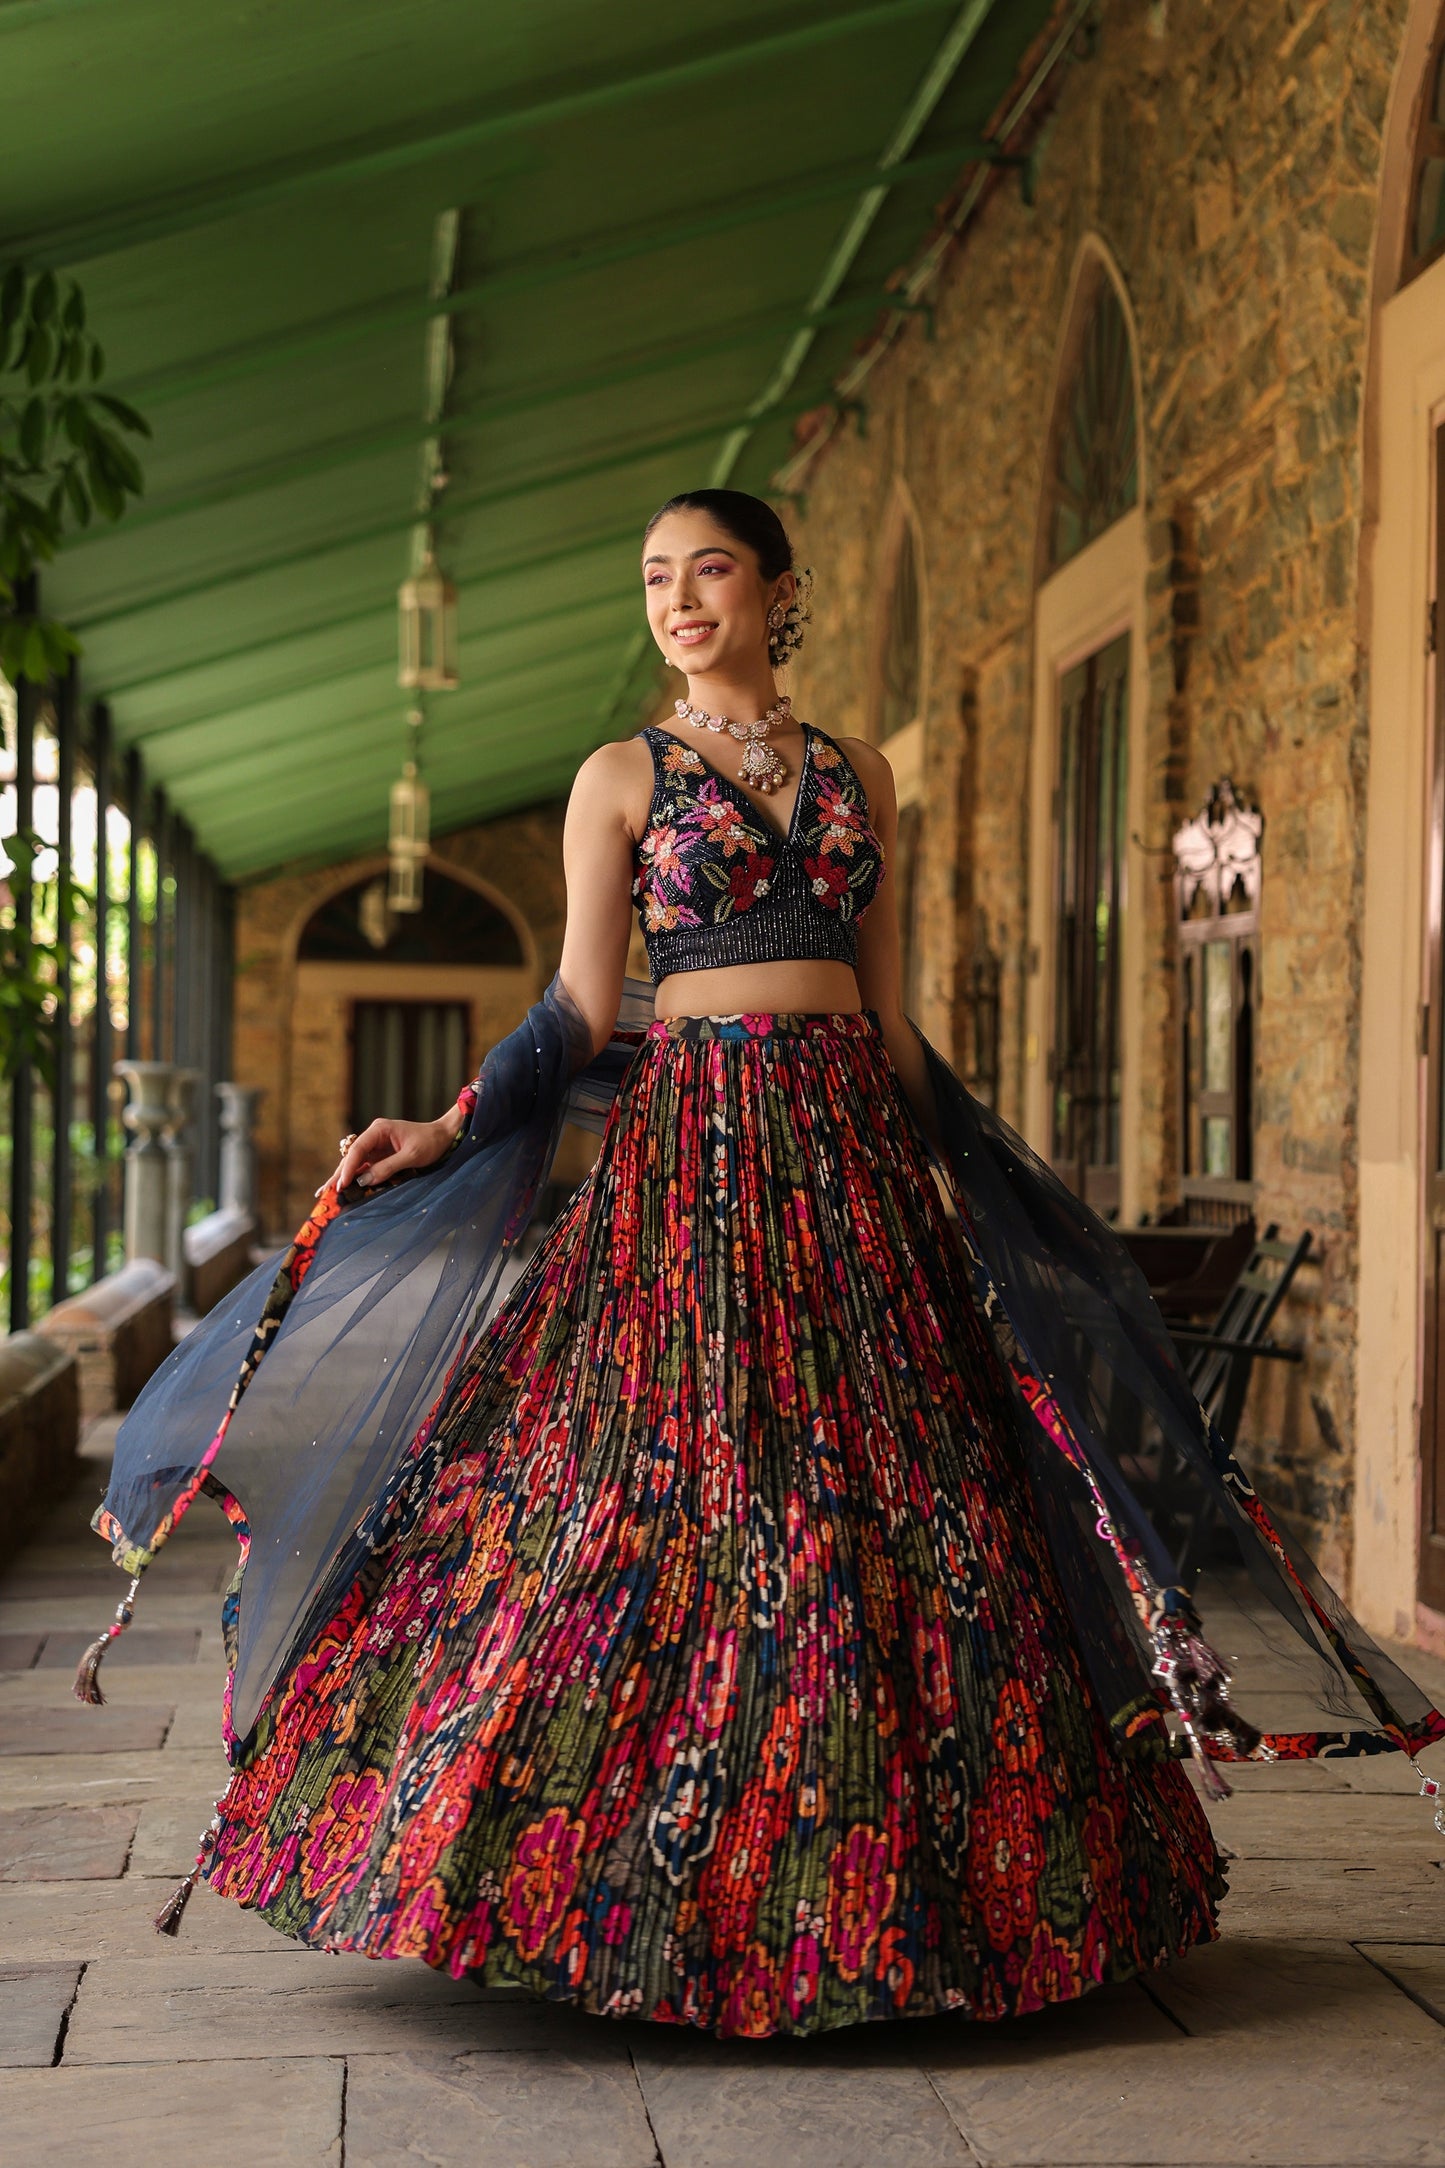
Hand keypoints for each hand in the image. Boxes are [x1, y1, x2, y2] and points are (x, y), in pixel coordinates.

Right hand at [318, 1107, 464, 1197]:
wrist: (443, 1136)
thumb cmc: (430, 1142)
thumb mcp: (411, 1156)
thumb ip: (388, 1167)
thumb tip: (364, 1180)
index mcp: (379, 1130)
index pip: (358, 1149)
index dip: (348, 1168)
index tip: (342, 1184)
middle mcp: (374, 1136)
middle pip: (352, 1157)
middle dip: (338, 1174)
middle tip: (324, 1192)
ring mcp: (376, 1145)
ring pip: (355, 1163)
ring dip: (343, 1177)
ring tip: (326, 1193)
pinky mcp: (380, 1155)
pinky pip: (364, 1167)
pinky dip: (355, 1178)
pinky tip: (344, 1188)